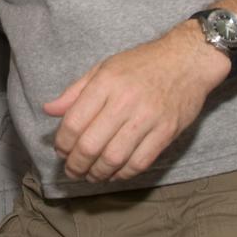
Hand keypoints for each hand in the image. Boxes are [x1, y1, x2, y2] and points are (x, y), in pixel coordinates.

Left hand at [42, 22, 227, 182]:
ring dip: (97, 173)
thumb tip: (49, 110)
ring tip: (90, 176)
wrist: (187, 60)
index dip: (63, 142)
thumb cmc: (142, 63)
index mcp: (105, 83)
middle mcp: (124, 101)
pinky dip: (122, 174)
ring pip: (114, 158)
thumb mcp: (104, 68)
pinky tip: (114, 173)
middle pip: (91, 144)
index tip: (60, 150)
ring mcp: (147, 118)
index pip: (74, 122)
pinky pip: (139, 162)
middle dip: (75, 164)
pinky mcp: (166, 132)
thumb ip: (75, 92)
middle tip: (71, 170)